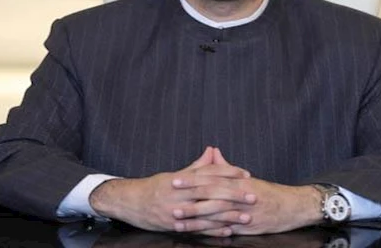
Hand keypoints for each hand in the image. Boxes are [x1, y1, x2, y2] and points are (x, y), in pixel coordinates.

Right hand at [89, 147, 253, 234]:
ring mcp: (176, 210)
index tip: (245, 174)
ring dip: (228, 215)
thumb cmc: (154, 187)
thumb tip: (212, 150)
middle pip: (211, 192)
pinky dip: (213, 229)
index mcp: (181, 178)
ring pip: (206, 212)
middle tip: (252, 196)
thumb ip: (196, 165)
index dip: (228, 172)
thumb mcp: (174, 174)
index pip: (208, 173)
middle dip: (233, 194)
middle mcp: (179, 193)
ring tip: (246, 216)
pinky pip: (196, 228)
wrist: (128, 202)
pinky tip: (227, 230)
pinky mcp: (172, 225)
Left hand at [171, 149, 324, 235]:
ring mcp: (243, 211)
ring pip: (215, 213)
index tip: (175, 180)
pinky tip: (196, 233)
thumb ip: (226, 166)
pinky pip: (225, 229)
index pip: (211, 177)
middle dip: (189, 196)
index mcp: (238, 180)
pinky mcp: (246, 227)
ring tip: (177, 218)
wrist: (291, 206)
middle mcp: (239, 194)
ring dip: (195, 216)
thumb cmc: (267, 192)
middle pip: (211, 194)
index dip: (192, 179)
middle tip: (170, 197)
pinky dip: (210, 231)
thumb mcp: (246, 178)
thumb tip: (212, 151)